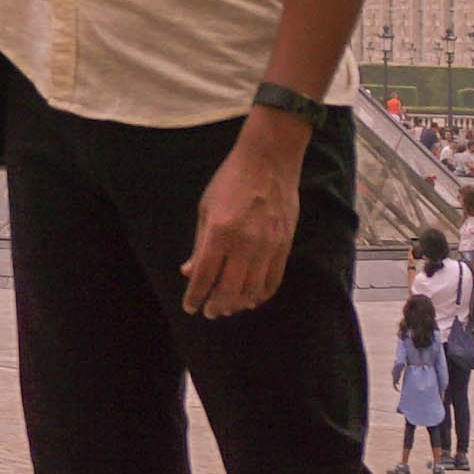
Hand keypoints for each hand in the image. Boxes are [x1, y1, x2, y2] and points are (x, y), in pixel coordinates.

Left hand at [185, 118, 302, 316]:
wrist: (269, 160)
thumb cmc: (231, 180)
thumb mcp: (206, 208)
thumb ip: (199, 244)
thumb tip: (188, 271)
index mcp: (219, 232)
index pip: (204, 276)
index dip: (195, 297)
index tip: (190, 307)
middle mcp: (244, 243)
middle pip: (229, 291)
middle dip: (216, 307)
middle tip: (210, 312)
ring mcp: (268, 246)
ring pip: (252, 291)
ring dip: (238, 304)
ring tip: (228, 307)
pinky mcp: (284, 246)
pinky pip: (273, 281)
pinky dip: (261, 295)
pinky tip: (252, 297)